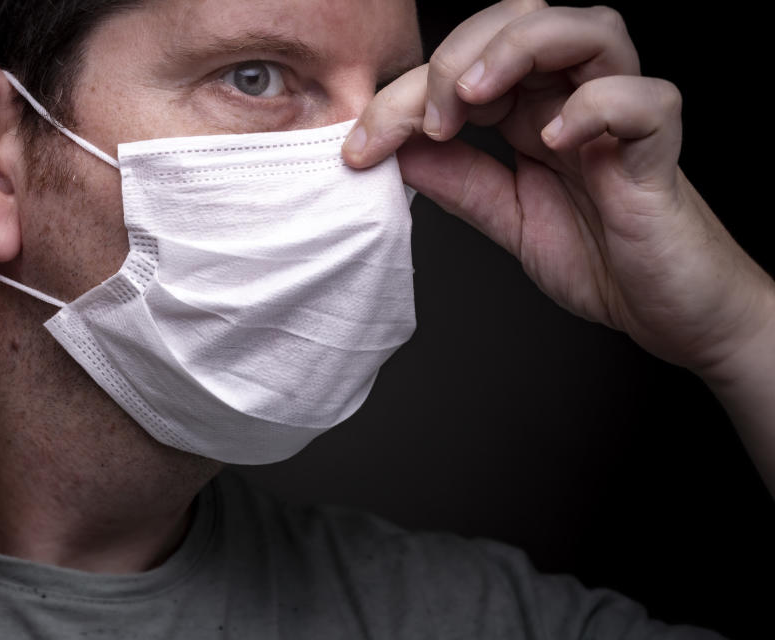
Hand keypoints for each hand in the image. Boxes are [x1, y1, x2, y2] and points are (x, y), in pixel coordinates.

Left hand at [342, 0, 774, 378]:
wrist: (670, 312)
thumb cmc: (602, 259)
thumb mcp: (507, 218)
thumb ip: (459, 182)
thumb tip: (396, 152)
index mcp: (536, 112)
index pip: (469, 66)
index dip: (406, 95)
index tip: (361, 145)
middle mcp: (577, 102)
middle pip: (524, 20)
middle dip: (458, 55)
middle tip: (426, 118)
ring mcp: (621, 121)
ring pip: (589, 29)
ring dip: (518, 52)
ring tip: (473, 100)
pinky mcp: (659, 153)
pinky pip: (644, 100)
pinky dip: (596, 106)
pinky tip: (554, 141)